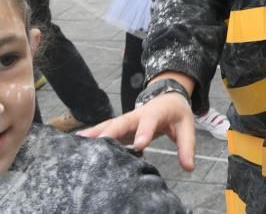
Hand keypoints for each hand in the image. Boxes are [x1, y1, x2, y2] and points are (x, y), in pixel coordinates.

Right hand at [79, 91, 196, 170]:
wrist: (168, 97)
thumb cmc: (177, 113)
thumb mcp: (187, 126)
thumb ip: (187, 146)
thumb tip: (189, 167)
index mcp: (155, 112)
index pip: (150, 122)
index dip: (144, 132)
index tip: (139, 145)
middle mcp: (137, 115)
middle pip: (122, 122)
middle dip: (111, 131)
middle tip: (98, 142)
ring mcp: (126, 120)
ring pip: (109, 125)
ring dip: (94, 133)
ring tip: (78, 141)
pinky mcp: (120, 127)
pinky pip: (104, 130)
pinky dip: (91, 135)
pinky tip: (77, 142)